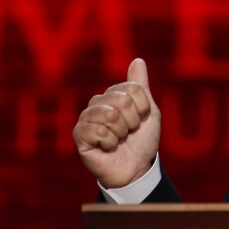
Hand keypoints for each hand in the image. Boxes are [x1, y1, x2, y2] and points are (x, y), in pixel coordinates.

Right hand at [73, 58, 161, 188]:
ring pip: (110, 115)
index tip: (141, 120)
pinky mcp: (79, 135)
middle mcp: (98, 102)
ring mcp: (86, 118)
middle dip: (133, 121)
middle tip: (129, 132)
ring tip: (119, 139)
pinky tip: (108, 147)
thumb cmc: (142, 141)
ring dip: (121, 132)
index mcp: (115, 95)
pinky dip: (110, 142)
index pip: (133, 88)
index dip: (143, 108)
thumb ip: (141, 87)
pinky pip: (98, 130)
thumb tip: (138, 60)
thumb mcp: (149, 112)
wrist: (136, 168)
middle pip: (122, 100)